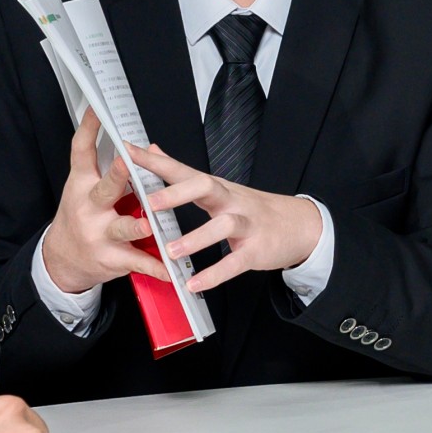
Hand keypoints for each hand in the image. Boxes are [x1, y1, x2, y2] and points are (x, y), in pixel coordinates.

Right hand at [38, 111, 150, 295]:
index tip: (96, 110)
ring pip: (122, 226)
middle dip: (117, 177)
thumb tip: (142, 144)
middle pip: (105, 189)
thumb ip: (109, 167)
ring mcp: (99, 234)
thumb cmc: (81, 216)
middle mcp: (89, 207)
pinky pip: (137, 261)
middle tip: (126, 164)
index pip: (82, 152)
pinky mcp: (111, 258)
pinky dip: (156, 266)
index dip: (87, 130)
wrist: (62, 260)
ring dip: (137, 225)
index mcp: (82, 185)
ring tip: (149, 225)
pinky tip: (170, 270)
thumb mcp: (85, 188)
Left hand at [121, 140, 323, 292]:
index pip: (183, 170)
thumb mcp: (220, 188)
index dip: (156, 163)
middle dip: (177, 194)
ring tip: (171, 252)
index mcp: (217, 188)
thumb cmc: (254, 209)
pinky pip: (235, 262)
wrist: (301, 225)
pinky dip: (214, 275)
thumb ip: (183, 173)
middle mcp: (232, 201)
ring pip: (222, 225)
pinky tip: (194, 284)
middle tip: (150, 204)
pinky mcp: (257, 250)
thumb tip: (153, 149)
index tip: (130, 153)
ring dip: (195, 239)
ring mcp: (247, 225)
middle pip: (206, 186)